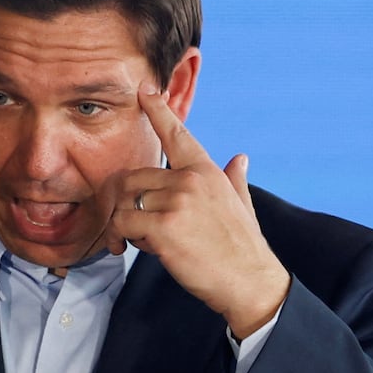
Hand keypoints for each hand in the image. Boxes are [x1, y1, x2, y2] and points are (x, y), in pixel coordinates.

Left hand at [108, 88, 289, 338]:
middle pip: (134, 178)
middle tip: (138, 228)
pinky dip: (122, 237)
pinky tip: (137, 248)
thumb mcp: (242, 204)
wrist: (250, 281)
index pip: (177, 134)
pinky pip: (123, 222)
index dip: (158, 110)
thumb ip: (234, 178)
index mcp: (207, 171)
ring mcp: (177, 201)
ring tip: (143, 241)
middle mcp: (190, 180)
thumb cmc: (242, 247)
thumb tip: (240, 158)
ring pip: (126, 202)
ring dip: (125, 224)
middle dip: (129, 204)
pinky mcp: (163, 226)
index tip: (144, 91)